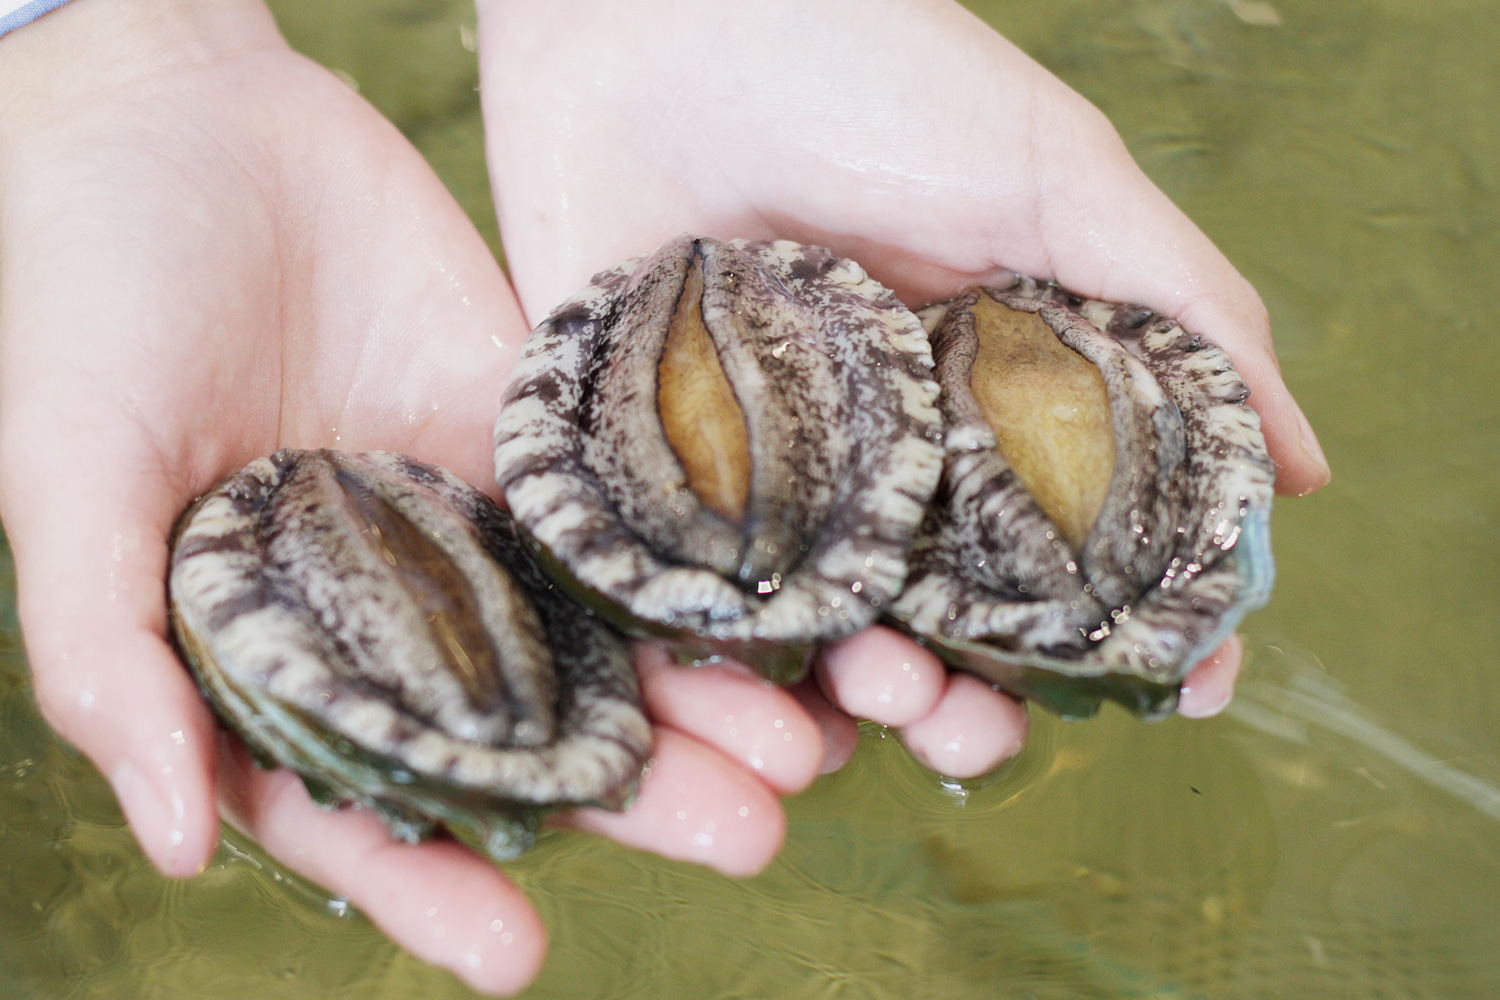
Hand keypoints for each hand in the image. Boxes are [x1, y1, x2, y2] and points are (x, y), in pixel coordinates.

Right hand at [0, 1, 829, 992]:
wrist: (176, 121)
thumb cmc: (79, 301)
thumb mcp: (67, 480)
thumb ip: (111, 654)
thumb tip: (175, 847)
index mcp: (268, 646)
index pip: (355, 797)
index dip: (427, 882)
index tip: (517, 955)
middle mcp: (383, 602)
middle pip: (518, 727)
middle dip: (629, 793)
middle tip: (742, 841)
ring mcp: (469, 516)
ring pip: (597, 628)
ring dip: (699, 695)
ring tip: (803, 752)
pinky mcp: (534, 426)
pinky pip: (627, 507)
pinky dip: (699, 562)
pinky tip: (790, 610)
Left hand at [476, 0, 1331, 771]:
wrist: (662, 11)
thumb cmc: (876, 73)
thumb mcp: (1056, 180)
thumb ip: (1181, 314)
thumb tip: (1302, 475)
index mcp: (986, 408)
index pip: (1064, 557)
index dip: (1125, 634)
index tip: (1181, 689)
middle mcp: (880, 458)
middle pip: (941, 629)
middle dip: (974, 703)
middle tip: (972, 723)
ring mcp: (761, 471)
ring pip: (817, 637)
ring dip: (856, 703)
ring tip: (876, 693)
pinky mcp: (643, 469)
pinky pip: (679, 602)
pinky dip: (717, 670)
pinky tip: (751, 698)